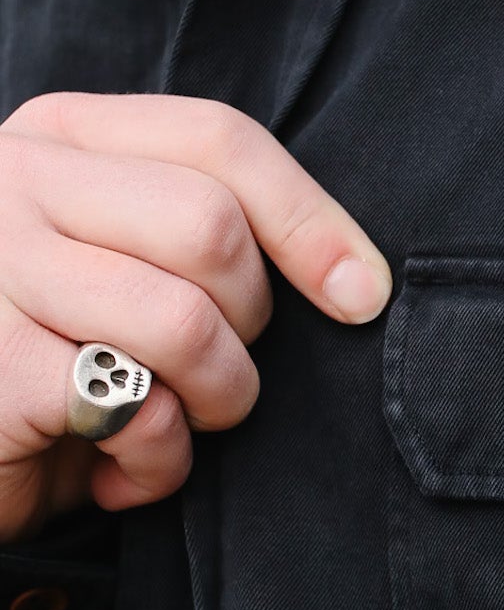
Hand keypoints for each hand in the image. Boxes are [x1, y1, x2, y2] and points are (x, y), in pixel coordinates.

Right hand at [0, 93, 390, 541]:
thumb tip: (358, 281)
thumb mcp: (122, 265)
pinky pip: (138, 412)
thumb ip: (201, 232)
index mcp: (61, 136)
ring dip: (216, 397)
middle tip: (217, 373)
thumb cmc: (53, 359)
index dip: (309, 220)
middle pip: (210, 228)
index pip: (218, 140)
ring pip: (184, 322)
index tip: (362, 295)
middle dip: (249, 320)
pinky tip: (117, 473)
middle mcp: (15, 181)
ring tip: (177, 424)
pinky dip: (159, 462)